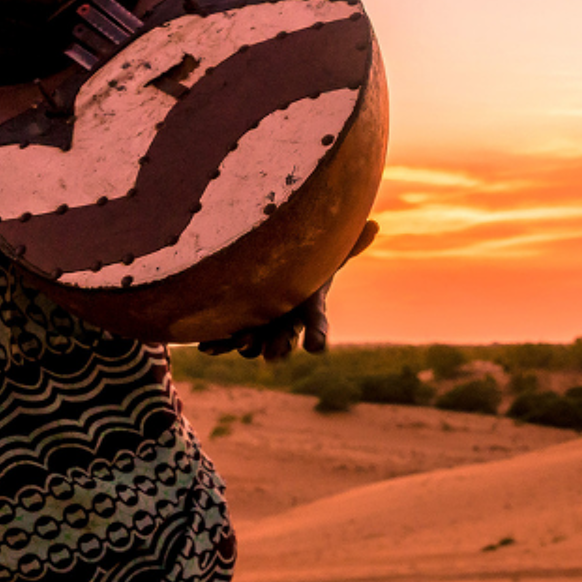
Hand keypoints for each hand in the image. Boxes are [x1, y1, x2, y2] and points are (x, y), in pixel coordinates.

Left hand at [199, 221, 377, 361]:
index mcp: (305, 306)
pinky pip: (227, 337)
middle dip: (279, 346)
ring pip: (255, 340)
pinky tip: (205, 348)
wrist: (277, 271)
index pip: (316, 323)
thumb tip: (377, 226)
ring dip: (247, 345)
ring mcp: (261, 324)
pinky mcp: (237, 322)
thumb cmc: (305, 261)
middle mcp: (284, 320)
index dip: (318, 335)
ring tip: (241, 345)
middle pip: (284, 336)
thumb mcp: (325, 250)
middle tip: (274, 355)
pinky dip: (218, 343)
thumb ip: (347, 242)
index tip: (317, 348)